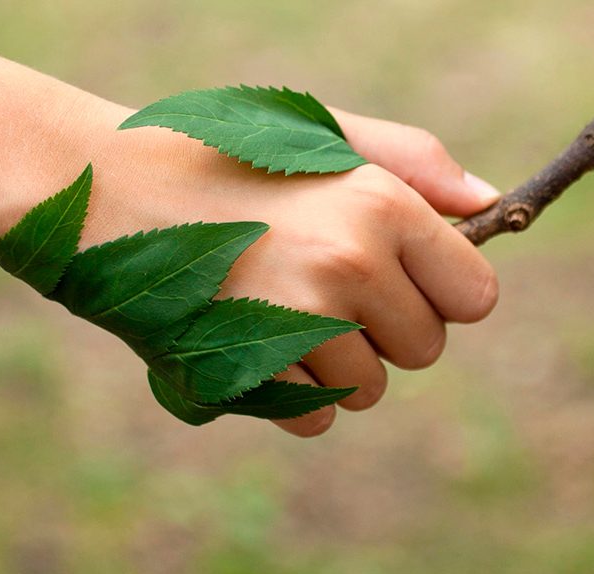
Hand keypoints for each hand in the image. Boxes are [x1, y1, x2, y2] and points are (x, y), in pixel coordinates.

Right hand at [82, 105, 500, 436]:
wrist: (102, 188)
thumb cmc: (221, 157)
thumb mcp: (321, 136)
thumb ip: (415, 164)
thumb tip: (490, 206)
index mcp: (380, 203)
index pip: (475, 296)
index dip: (442, 292)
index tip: (402, 279)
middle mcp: (349, 265)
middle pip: (425, 350)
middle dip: (386, 330)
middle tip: (321, 285)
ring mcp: (298, 324)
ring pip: (368, 390)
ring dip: (334, 365)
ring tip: (274, 306)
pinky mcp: (248, 373)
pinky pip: (312, 417)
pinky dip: (287, 394)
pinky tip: (247, 339)